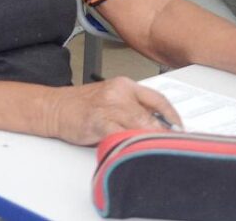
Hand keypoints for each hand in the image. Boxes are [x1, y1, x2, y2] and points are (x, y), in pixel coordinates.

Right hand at [44, 77, 182, 145]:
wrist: (54, 107)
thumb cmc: (82, 105)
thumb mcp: (110, 98)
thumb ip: (133, 107)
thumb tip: (159, 125)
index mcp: (125, 85)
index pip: (158, 99)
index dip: (173, 116)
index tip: (181, 129)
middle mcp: (119, 93)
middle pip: (151, 116)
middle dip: (163, 134)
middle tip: (172, 146)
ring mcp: (109, 106)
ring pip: (140, 126)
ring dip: (150, 141)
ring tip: (157, 151)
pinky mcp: (99, 121)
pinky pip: (121, 135)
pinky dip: (131, 144)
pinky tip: (135, 151)